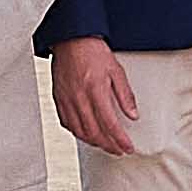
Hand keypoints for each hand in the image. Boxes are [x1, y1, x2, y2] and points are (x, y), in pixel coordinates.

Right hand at [50, 35, 141, 153]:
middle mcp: (79, 98)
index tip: (128, 147)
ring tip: (106, 145)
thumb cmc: (93, 52)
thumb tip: (133, 115)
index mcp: (95, 90)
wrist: (70, 40)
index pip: (110, 123)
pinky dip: (78, 133)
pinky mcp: (58, 100)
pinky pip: (67, 123)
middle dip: (109, 146)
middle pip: (94, 132)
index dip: (120, 139)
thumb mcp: (116, 70)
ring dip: (94, 142)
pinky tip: (86, 134)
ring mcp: (66, 100)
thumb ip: (125, 95)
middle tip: (119, 150)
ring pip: (80, 131)